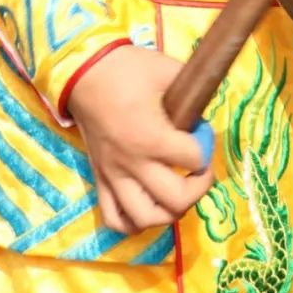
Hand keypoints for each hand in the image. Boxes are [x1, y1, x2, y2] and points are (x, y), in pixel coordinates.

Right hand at [67, 45, 213, 234]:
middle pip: (175, 199)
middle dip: (199, 187)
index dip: (207, 146)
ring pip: (145, 218)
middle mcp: (133, 164)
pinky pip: (114, 219)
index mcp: (151, 136)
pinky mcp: (100, 180)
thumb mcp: (167, 70)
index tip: (204, 134)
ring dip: (169, 212)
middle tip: (200, 170)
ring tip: (178, 192)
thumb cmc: (128, 70)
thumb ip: (193, 91)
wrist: (84, 73)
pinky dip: (134, 223)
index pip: (193, 158)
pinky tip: (149, 206)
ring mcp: (113, 176)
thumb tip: (207, 113)